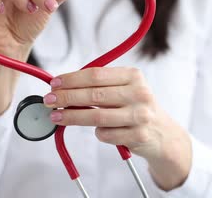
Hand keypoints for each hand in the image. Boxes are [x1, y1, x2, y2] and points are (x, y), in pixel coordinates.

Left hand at [43, 67, 191, 189]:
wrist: (163, 134)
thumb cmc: (135, 107)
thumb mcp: (125, 89)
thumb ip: (99, 85)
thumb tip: (63, 86)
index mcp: (133, 76)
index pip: (96, 75)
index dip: (72, 79)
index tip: (54, 83)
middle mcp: (139, 93)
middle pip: (94, 95)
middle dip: (66, 97)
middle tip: (48, 100)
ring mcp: (140, 116)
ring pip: (97, 117)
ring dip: (71, 117)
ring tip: (55, 117)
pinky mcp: (138, 136)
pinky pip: (106, 134)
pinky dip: (96, 133)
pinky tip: (95, 130)